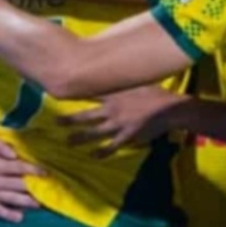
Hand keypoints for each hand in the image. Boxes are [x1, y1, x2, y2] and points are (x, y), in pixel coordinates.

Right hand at [0, 138, 43, 222]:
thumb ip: (0, 146)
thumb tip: (14, 154)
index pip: (17, 168)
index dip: (32, 170)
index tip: (45, 172)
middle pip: (17, 185)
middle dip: (33, 187)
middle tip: (47, 189)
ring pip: (11, 199)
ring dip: (26, 202)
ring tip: (39, 204)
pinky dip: (9, 215)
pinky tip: (20, 217)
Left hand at [60, 86, 185, 157]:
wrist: (170, 108)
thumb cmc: (155, 92)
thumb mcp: (138, 80)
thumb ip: (124, 80)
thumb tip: (114, 70)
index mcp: (114, 94)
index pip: (89, 93)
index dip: (74, 94)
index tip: (60, 94)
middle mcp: (112, 109)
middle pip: (86, 116)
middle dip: (70, 120)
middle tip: (55, 122)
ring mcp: (119, 124)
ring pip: (95, 132)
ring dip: (80, 138)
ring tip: (68, 142)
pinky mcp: (127, 136)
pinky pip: (112, 146)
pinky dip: (103, 152)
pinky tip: (93, 156)